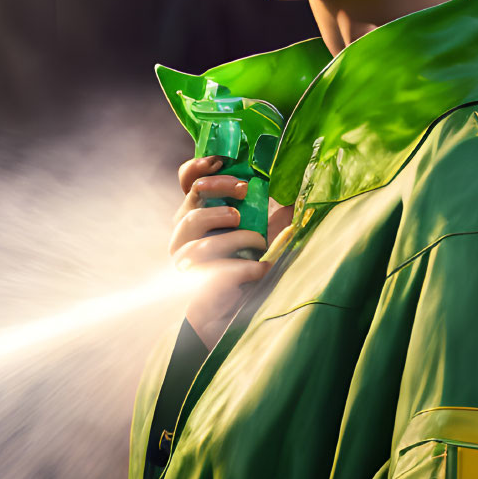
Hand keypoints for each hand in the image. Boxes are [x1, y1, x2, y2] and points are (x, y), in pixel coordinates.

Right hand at [169, 154, 293, 348]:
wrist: (236, 317)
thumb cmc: (247, 268)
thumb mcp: (262, 233)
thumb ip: (271, 212)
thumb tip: (294, 191)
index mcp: (196, 216)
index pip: (186, 184)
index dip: (197, 169)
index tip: (222, 160)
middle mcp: (183, 239)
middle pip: (188, 212)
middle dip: (218, 196)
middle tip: (245, 191)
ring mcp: (185, 268)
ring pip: (198, 247)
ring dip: (235, 239)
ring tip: (258, 242)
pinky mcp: (194, 294)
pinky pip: (214, 276)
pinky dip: (242, 270)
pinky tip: (259, 269)